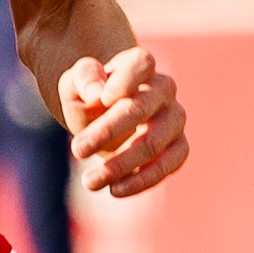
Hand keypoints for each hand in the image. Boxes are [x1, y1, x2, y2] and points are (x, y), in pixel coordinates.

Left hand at [58, 42, 187, 196]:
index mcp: (140, 66)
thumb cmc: (89, 96)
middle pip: (141, 108)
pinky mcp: (179, 147)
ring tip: (89, 181)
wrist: (103, 117)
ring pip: (154, 142)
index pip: (142, 63)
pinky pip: (169, 165)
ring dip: (121, 164)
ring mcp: (175, 119)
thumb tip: (98, 93)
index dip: (125, 80)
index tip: (101, 99)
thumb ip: (83, 78)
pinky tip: (115, 189)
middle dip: (106, 131)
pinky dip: (142, 180)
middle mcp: (164, 89)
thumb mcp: (74, 83)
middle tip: (76, 150)